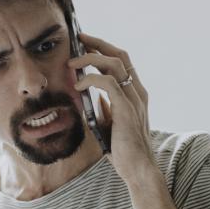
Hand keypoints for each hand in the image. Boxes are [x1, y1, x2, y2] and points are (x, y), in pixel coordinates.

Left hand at [67, 31, 153, 183]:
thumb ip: (105, 108)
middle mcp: (137, 92)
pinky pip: (108, 83)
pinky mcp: (126, 109)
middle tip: (78, 39)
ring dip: (91, 58)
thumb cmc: (124, 150)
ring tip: (72, 63)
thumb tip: (91, 98)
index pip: (121, 61)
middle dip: (97, 44)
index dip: (104, 49)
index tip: (85, 43)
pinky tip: (78, 85)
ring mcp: (134, 99)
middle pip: (120, 55)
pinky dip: (91, 79)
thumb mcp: (111, 123)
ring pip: (114, 64)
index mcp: (135, 94)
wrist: (137, 169)